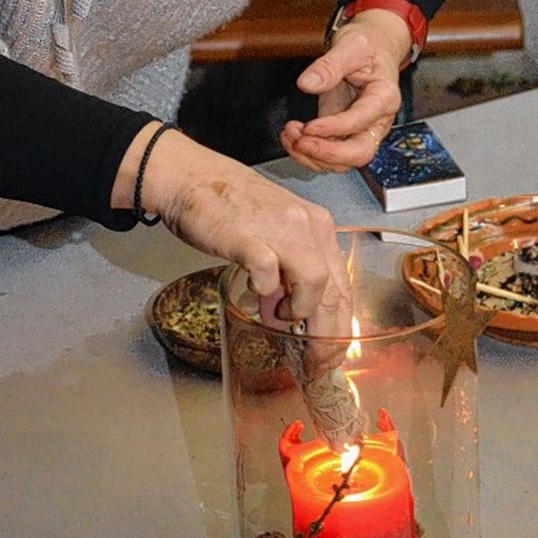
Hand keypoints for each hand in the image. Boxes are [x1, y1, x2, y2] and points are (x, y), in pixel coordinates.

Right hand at [113, 125, 352, 339]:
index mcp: (317, 226)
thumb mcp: (273, 233)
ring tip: (278, 317)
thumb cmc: (230, 205)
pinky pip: (269, 272)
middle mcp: (307, 225)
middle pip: (335, 291)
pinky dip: (265, 289)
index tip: (330, 352)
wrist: (193, 177)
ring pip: (316, 281)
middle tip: (313, 361)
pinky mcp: (249, 236)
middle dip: (327, 336)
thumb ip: (286, 271)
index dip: (340, 326)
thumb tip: (284, 313)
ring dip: (300, 311)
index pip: (343, 285)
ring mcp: (280, 229)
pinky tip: (255, 292)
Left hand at [281, 8, 411, 172]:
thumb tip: (307, 83)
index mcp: (384, 97)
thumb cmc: (368, 45)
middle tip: (300, 141)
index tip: (309, 126)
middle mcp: (376, 120)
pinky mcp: (344, 133)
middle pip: (360, 153)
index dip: (334, 128)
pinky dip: (308, 152)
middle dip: (327, 154)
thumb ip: (330, 65)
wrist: (373, 47)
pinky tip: (292, 137)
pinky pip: (330, 155)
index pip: (361, 121)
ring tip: (290, 134)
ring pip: (343, 161)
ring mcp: (361, 130)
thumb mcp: (351, 45)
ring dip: (313, 155)